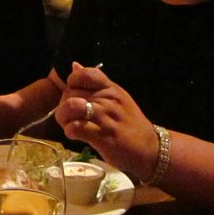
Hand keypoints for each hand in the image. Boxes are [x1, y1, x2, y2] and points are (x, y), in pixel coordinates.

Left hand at [55, 62, 158, 179]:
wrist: (150, 149)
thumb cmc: (130, 124)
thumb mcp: (117, 98)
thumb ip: (96, 84)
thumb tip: (74, 66)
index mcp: (111, 89)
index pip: (84, 73)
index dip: (72, 83)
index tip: (74, 95)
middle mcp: (108, 100)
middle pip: (71, 92)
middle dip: (64, 104)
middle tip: (69, 116)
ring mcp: (105, 117)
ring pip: (71, 106)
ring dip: (63, 117)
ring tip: (69, 124)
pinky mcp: (102, 136)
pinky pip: (75, 127)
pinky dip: (70, 131)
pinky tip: (75, 135)